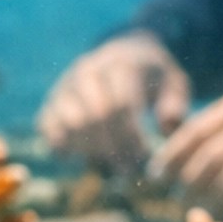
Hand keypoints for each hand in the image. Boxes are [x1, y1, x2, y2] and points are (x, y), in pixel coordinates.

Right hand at [38, 32, 191, 173]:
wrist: (124, 50)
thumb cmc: (153, 76)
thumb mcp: (174, 82)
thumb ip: (175, 105)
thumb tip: (165, 129)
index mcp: (122, 65)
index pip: (121, 105)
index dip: (131, 137)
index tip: (144, 158)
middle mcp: (89, 70)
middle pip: (95, 115)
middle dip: (113, 148)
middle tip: (128, 171)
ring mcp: (67, 84)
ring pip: (70, 121)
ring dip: (89, 150)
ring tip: (108, 165)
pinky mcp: (53, 97)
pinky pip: (47, 124)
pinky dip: (60, 145)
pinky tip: (79, 159)